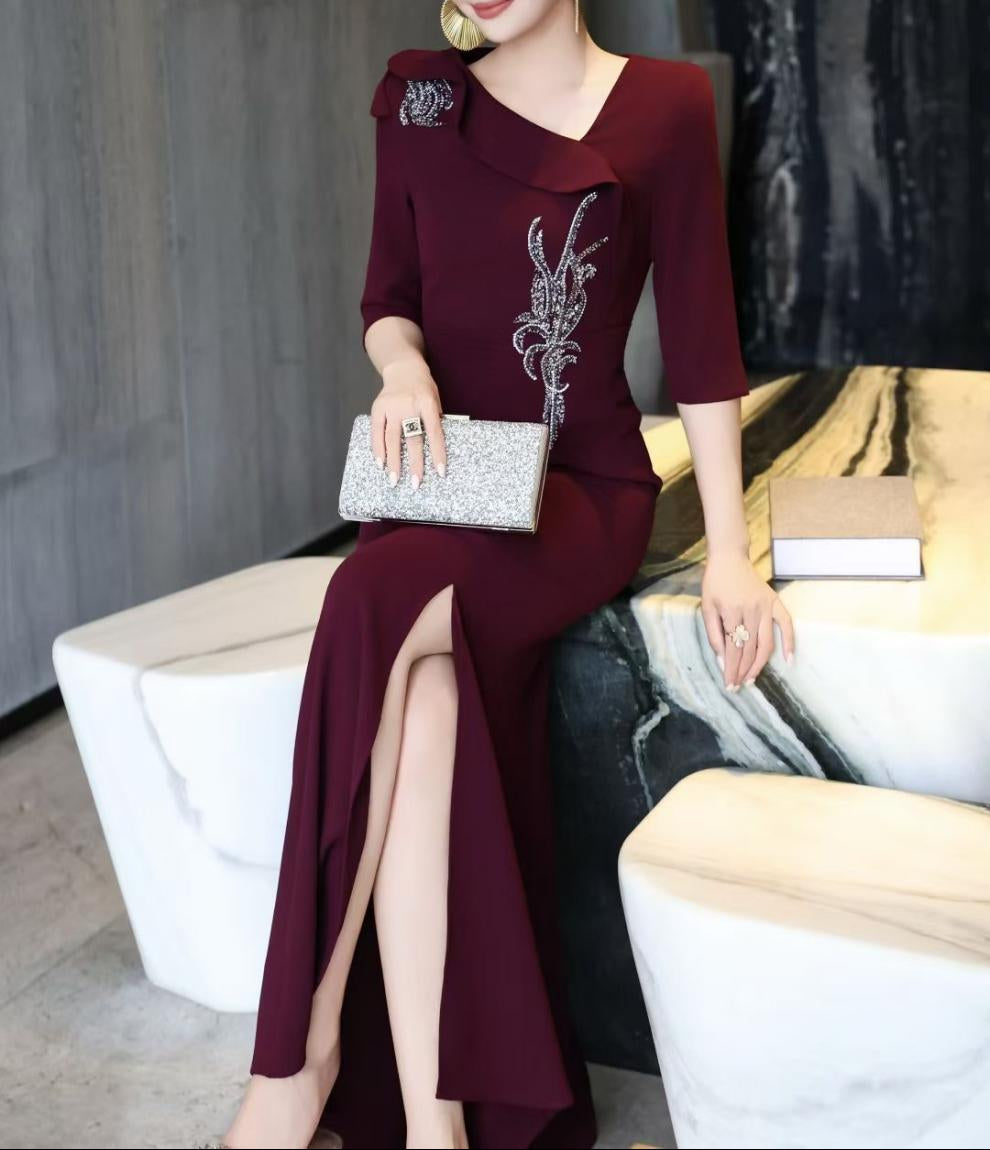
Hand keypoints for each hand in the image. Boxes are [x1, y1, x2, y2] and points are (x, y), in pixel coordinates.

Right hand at [371, 355, 446, 489]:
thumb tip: (436, 450)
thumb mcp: (435, 399)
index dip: (437, 453)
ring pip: (392, 438)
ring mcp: (391, 407)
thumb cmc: (423, 388)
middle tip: (415, 484)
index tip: (440, 472)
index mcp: (427, 403)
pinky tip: (380, 464)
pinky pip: (377, 432)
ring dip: (393, 461)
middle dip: (414, 463)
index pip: (434, 432)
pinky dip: (378, 448)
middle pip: (412, 439)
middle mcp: (409, 405)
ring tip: (394, 480)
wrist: (403, 368)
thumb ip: (435, 420)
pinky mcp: (378, 408)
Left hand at [700, 549, 794, 690]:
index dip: (731, 669)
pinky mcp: (775, 602)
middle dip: (743, 671)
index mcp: (731, 613)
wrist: (729, 558)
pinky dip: (789, 642)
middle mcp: (751, 611)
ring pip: (766, 643)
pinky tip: (789, 659)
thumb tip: (722, 660)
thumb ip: (714, 635)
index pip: (733, 649)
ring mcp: (766, 607)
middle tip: (738, 686)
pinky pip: (786, 624)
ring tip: (752, 678)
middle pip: (749, 649)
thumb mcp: (707, 608)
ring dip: (760, 664)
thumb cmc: (714, 583)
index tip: (729, 684)